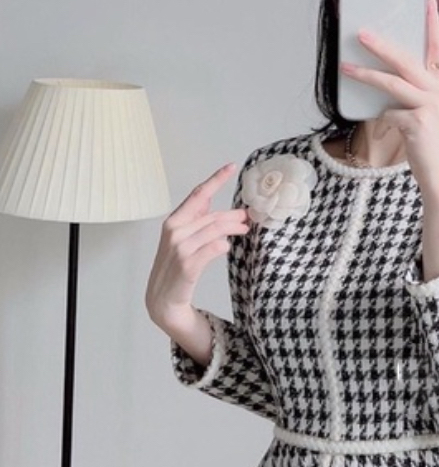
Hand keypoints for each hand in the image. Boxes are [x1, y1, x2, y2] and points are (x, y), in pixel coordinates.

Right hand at [145, 163, 248, 333]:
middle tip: (248, 217)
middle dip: (233, 215)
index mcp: (173, 221)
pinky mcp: (188, 264)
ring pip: (216, 230)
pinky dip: (223, 246)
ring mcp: (180, 248)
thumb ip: (196, 221)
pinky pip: (213, 248)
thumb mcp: (182, 239)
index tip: (232, 167)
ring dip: (233, 228)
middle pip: (213, 215)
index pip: (198, 195)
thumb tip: (216, 203)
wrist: (162, 299)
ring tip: (244, 230)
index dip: (216, 179)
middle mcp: (175, 231)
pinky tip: (227, 247)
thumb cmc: (175, 267)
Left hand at [340, 0, 438, 191]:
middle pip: (407, 60)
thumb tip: (382, 76)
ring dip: (366, 73)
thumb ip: (412, 92)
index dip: (433, 24)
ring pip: (393, 82)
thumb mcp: (426, 112)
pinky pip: (389, 111)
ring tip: (346, 66)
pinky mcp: (418, 122)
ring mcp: (430, 106)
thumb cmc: (429, 144)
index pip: (438, 48)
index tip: (429, 2)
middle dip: (382, 44)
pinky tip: (381, 125)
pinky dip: (381, 116)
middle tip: (362, 32)